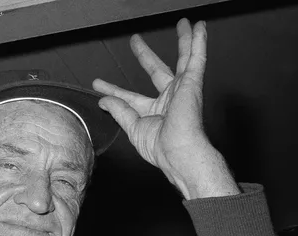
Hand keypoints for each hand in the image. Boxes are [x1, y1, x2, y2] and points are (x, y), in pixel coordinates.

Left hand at [92, 19, 238, 198]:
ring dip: (183, 41)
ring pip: (183, 59)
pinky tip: (199, 27)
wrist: (177, 151)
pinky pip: (197, 58)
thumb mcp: (133, 128)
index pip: (128, 96)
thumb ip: (119, 111)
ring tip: (182, 22)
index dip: (113, 90)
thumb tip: (103, 100)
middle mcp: (168, 98)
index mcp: (152, 112)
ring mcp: (182, 89)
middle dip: (145, 55)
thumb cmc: (160, 147)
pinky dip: (199, 42)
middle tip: (134, 40)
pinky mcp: (192, 83)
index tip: (98, 84)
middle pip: (156, 70)